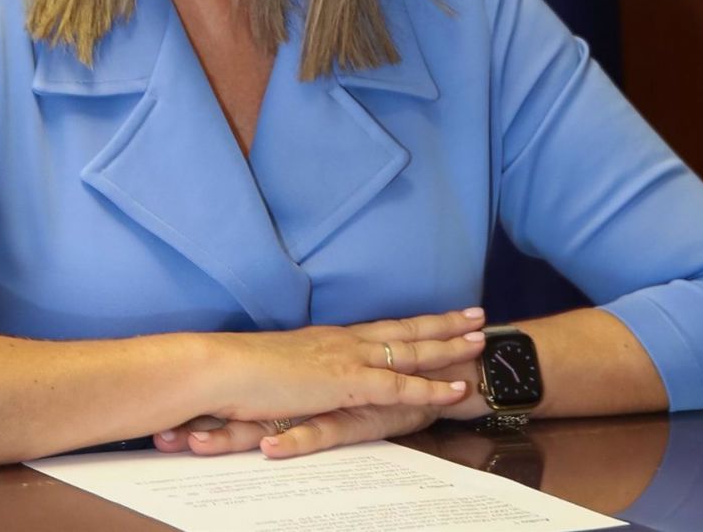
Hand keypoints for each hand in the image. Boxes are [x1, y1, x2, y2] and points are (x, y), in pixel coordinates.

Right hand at [155, 308, 487, 456]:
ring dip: (449, 346)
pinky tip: (457, 389)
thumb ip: (301, 371)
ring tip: (482, 341)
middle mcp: (344, 341)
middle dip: (443, 323)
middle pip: (404, 328)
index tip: (441, 313)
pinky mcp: (347, 383)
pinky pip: (401, 387)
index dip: (414, 321)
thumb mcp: (278, 367)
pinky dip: (432, 388)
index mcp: (328, 339)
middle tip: (478, 315)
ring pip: (411, 350)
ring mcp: (348, 359)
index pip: (382, 326)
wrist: (221, 369)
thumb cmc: (238, 372)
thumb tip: (306, 377)